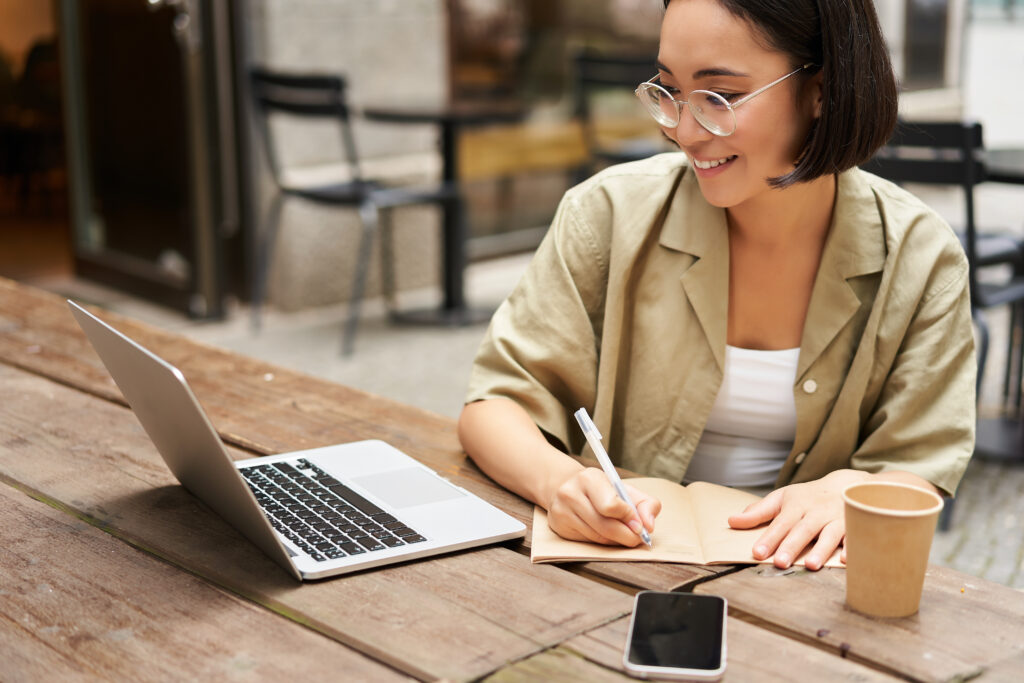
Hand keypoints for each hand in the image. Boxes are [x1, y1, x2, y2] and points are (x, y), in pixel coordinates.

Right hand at [546, 467, 660, 545]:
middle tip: (637, 538)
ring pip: (598, 537)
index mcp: (589, 478)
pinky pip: (587, 542)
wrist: (568, 487)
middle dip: (627, 536)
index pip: (611, 505)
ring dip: (615, 541)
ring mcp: (562, 511)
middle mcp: (571, 493)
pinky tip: (605, 534)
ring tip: (622, 534)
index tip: (639, 525)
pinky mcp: (559, 526)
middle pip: (605, 526)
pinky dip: (602, 542)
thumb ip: (646, 504)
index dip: (629, 518)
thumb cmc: (601, 490)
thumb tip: (649, 526)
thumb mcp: (625, 489)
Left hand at [727, 469, 871, 569]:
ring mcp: (837, 519)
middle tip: (780, 563)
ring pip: (829, 534)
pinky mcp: (855, 526)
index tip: (758, 553)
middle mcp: (817, 512)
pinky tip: (845, 560)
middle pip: (803, 530)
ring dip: (821, 550)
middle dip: (792, 546)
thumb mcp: (782, 498)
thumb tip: (732, 521)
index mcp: (797, 505)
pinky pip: (856, 537)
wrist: (847, 484)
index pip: (780, 523)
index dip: (769, 538)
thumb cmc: (808, 496)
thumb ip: (758, 512)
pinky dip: (852, 548)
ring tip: (810, 565)